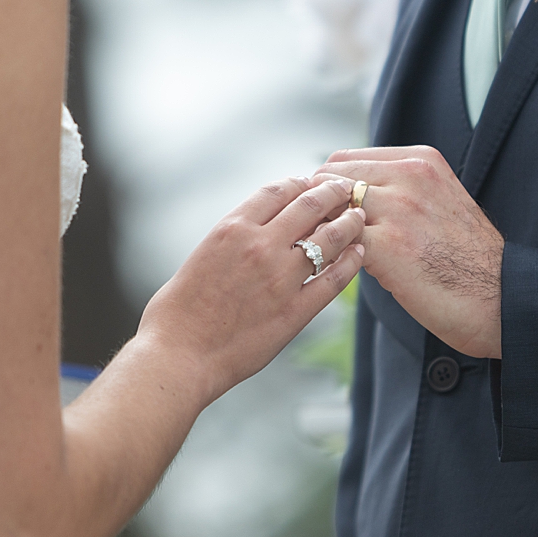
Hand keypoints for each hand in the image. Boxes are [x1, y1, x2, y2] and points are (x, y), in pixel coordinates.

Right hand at [135, 176, 364, 402]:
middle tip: (347, 190)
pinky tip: (359, 254)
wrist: (178, 355)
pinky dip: (351, 263)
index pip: (278, 190)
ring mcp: (280, 278)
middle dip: (333, 192)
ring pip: (330, 239)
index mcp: (232, 228)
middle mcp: (260, 246)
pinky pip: (334, 280)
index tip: (312, 182)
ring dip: (349, 223)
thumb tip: (260, 225)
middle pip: (310, 205)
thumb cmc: (179, 311)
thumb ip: (235, 237)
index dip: (301, 182)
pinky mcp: (295, 311)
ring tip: (359, 217)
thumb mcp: (203, 255)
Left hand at [315, 146, 503, 358]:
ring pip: (329, 206)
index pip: (346, 159)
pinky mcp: (389, 245)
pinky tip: (341, 271)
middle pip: (330, 176)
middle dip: (321, 207)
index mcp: (420, 161)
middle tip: (323, 236)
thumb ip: (401, 190)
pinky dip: (330, 254)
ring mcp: (398, 208)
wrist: (500, 297)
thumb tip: (351, 198)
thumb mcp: (440, 202)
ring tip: (332, 254)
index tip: (332, 215)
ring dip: (323, 230)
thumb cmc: (467, 260)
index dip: (331, 189)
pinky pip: (336, 240)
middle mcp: (409, 175)